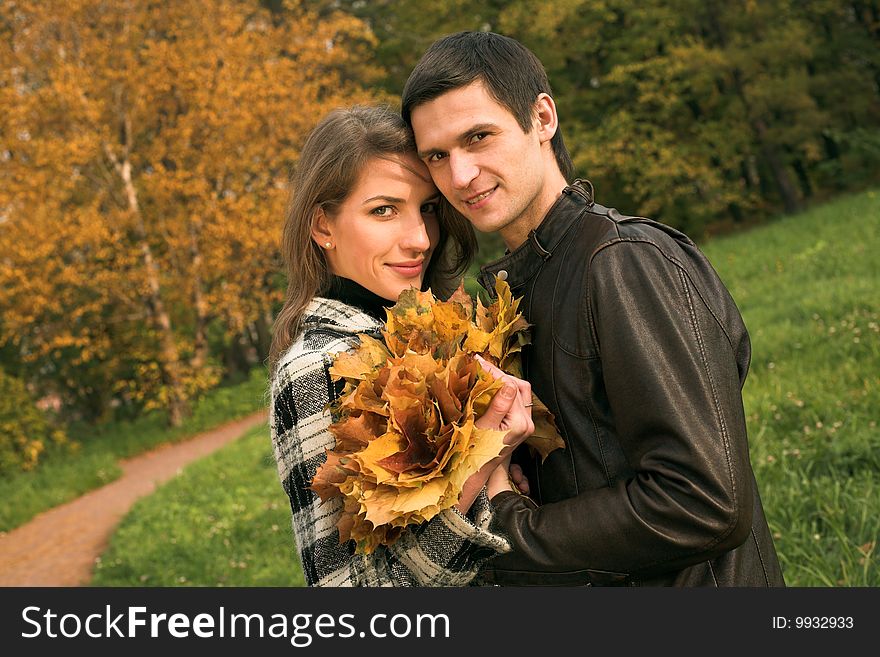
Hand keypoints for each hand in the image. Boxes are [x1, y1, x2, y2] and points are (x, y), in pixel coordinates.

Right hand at [455, 358, 533, 512]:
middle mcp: (527, 423)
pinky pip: (516, 400)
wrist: (477, 471)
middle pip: (518, 387)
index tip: (479, 363)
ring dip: (503, 381)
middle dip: (500, 375)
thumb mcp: (484, 427)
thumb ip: (499, 405)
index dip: (495, 373)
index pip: (511, 388)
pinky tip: (491, 386)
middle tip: (481, 366)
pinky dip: (504, 390)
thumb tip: (507, 383)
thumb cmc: (476, 452)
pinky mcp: (519, 425)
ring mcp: (525, 424)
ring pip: (519, 392)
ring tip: (486, 374)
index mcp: (520, 423)